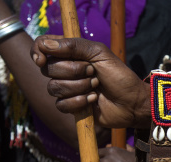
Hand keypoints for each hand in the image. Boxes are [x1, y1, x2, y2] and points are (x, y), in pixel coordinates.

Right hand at [31, 36, 150, 128]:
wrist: (132, 102)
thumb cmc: (120, 76)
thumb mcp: (100, 53)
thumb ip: (74, 46)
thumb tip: (46, 45)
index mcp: (70, 53)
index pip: (42, 47)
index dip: (38, 51)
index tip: (43, 59)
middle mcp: (66, 70)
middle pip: (48, 69)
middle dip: (73, 71)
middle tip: (94, 72)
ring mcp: (68, 89)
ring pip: (54, 88)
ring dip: (79, 87)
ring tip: (96, 86)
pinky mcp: (72, 107)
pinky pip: (61, 105)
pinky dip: (78, 101)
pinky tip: (93, 100)